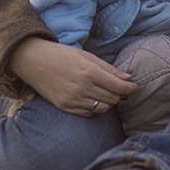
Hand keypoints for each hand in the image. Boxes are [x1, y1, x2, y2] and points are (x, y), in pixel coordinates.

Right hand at [8, 37, 136, 116]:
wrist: (34, 62)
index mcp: (89, 72)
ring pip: (102, 108)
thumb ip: (108, 69)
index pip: (118, 87)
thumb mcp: (87, 56)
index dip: (130, 88)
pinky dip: (95, 108)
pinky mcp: (65, 107)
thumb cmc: (62, 55)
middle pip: (112, 99)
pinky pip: (89, 114)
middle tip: (119, 88)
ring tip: (106, 93)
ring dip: (108, 102)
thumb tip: (128, 78)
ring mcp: (73, 100)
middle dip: (119, 94)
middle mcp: (82, 88)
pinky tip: (93, 99)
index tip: (135, 87)